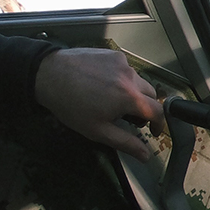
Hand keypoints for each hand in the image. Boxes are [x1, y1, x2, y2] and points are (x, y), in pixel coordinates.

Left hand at [33, 48, 165, 161]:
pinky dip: (121, 78)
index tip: (154, 131)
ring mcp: (124, 63)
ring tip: (112, 98)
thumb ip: (125, 142)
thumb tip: (146, 156)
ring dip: (133, 92)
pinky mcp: (115, 54)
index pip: (158, 112)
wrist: (49, 75)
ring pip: (138, 81)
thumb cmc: (72, 106)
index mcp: (130, 98)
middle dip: (145, 107)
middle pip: (151, 95)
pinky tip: (104, 82)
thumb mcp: (97, 130)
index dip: (160, 124)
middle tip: (129, 116)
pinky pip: (126, 69)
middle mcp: (132, 78)